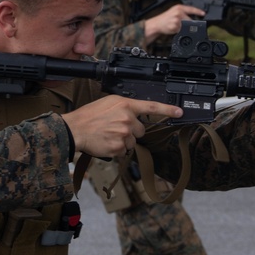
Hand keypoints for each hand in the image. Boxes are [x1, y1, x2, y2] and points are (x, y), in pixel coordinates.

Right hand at [63, 95, 181, 157]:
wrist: (74, 129)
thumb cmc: (89, 116)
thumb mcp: (107, 103)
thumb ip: (124, 107)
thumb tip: (135, 115)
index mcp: (125, 105)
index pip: (151, 107)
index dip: (168, 110)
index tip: (179, 112)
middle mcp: (127, 119)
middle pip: (141, 130)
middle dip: (131, 131)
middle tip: (115, 128)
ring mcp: (124, 134)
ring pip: (132, 142)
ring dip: (123, 141)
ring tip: (108, 135)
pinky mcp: (118, 147)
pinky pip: (124, 151)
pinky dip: (116, 149)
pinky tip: (106, 143)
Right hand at [143, 4, 204, 41]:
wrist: (156, 24)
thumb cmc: (165, 18)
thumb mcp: (174, 12)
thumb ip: (183, 13)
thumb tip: (193, 19)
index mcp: (179, 8)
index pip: (191, 9)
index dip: (198, 11)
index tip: (203, 13)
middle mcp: (178, 13)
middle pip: (190, 20)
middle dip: (190, 24)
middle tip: (185, 25)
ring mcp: (177, 20)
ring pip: (186, 26)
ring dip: (184, 28)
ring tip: (176, 26)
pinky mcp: (175, 27)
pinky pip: (182, 31)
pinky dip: (180, 31)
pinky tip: (174, 29)